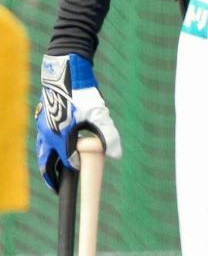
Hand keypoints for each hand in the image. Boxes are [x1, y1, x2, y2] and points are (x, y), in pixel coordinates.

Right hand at [35, 53, 121, 191]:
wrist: (64, 68)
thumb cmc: (81, 90)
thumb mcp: (99, 112)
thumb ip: (108, 134)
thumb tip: (116, 154)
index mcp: (60, 136)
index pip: (68, 161)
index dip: (76, 168)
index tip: (82, 171)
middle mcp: (47, 133)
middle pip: (46, 162)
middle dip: (51, 176)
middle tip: (57, 186)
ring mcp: (43, 124)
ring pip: (43, 150)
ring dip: (49, 160)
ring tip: (56, 168)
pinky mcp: (43, 116)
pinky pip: (44, 137)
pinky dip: (49, 146)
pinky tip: (58, 142)